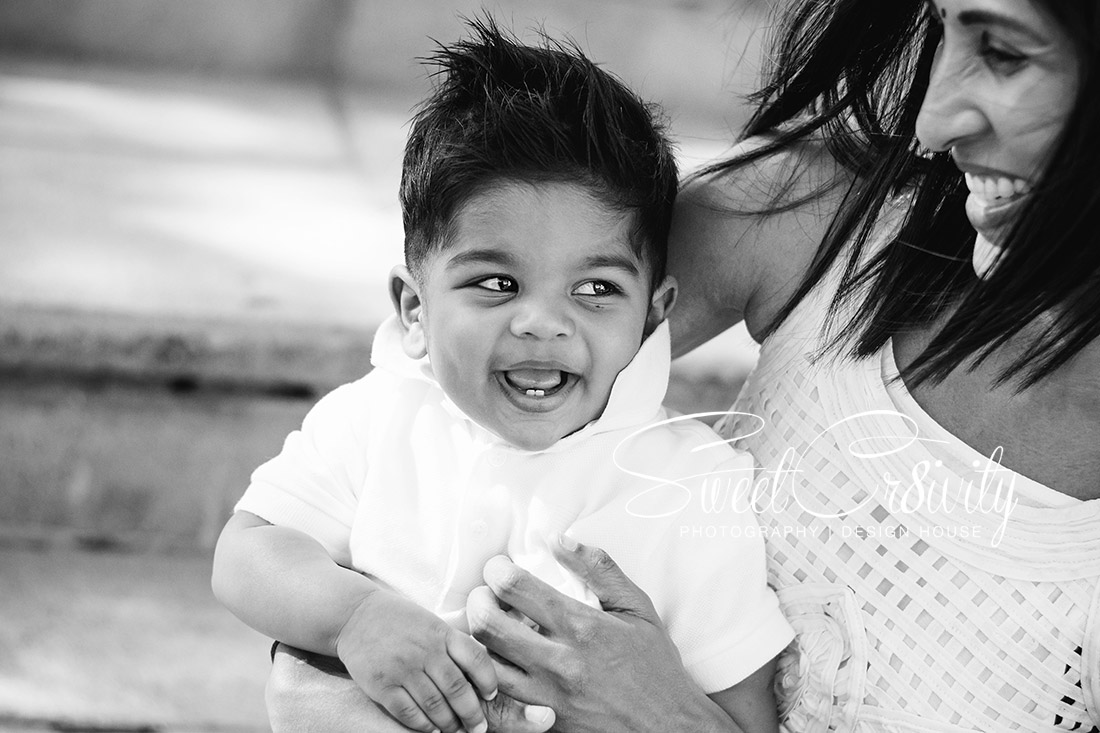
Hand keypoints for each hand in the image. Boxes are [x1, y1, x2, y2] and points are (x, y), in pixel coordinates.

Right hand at [337, 588, 497, 732]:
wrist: (355, 615)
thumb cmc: (400, 621)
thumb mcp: (431, 623)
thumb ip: (452, 645)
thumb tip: (477, 677)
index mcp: (441, 633)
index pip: (475, 659)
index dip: (488, 681)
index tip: (490, 697)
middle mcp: (424, 650)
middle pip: (457, 689)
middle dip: (472, 714)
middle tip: (478, 728)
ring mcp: (402, 668)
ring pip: (434, 706)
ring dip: (449, 724)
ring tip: (457, 732)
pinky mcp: (381, 685)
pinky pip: (408, 712)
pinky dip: (423, 726)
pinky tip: (432, 730)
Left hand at [467, 536, 732, 732]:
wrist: (671, 728)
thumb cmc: (656, 667)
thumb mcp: (638, 608)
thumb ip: (600, 569)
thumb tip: (559, 539)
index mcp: (581, 626)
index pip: (515, 586)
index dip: (497, 569)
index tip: (500, 567)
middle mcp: (558, 661)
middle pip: (487, 623)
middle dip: (477, 600)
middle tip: (486, 595)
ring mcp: (547, 696)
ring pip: (484, 662)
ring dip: (479, 639)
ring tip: (491, 628)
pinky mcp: (544, 722)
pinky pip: (499, 698)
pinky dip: (491, 677)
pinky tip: (501, 663)